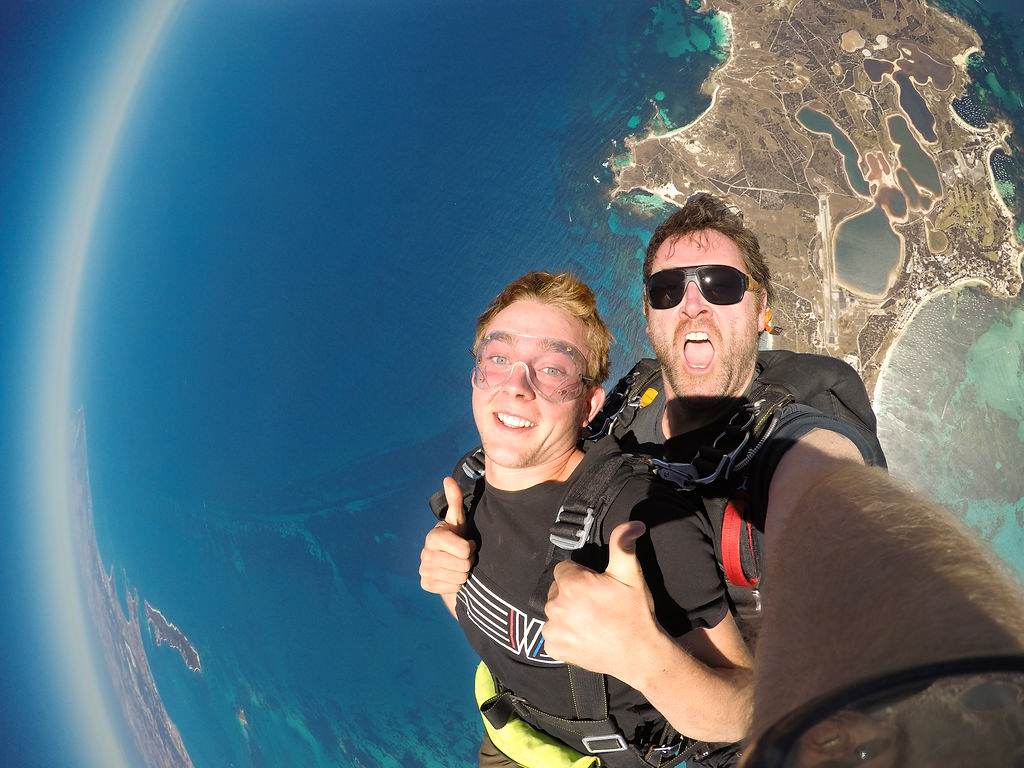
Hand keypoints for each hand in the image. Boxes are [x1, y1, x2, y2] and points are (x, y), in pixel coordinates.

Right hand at [419, 477, 475, 594]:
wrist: (447, 561)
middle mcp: (425, 554)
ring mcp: (424, 571)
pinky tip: (452, 575)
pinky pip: (452, 589)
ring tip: (458, 564)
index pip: (464, 550)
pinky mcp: (426, 584)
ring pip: (460, 578)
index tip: (468, 543)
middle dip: (469, 561)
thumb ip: (455, 500)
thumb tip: (448, 479)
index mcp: (433, 536)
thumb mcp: (459, 519)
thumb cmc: (457, 536)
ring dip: (464, 573)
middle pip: (464, 565)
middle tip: (464, 556)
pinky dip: (456, 584)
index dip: (470, 548)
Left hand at [543, 521, 659, 681]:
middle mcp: (556, 606)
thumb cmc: (635, 614)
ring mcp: (553, 629)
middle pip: (557, 590)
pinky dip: (564, 634)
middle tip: (596, 605)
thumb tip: (632, 523)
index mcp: (571, 584)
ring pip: (555, 611)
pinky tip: (584, 636)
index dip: (581, 576)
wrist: (640, 654)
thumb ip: (623, 545)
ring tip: (592, 621)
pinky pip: (552, 634)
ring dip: (567, 614)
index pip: (564, 569)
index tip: (596, 587)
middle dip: (572, 594)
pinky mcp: (554, 648)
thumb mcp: (631, 575)